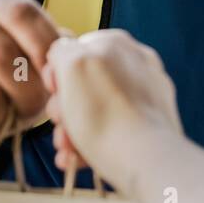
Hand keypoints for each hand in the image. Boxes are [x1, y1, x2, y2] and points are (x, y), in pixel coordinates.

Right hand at [0, 0, 59, 158]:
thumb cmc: (2, 67)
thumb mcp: (29, 48)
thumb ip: (52, 48)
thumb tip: (70, 56)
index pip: (23, 14)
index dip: (46, 51)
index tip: (57, 78)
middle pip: (2, 55)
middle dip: (29, 92)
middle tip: (37, 108)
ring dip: (5, 116)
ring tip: (9, 118)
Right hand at [42, 29, 183, 180]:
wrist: (144, 159)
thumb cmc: (106, 115)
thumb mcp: (72, 66)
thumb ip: (63, 50)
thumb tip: (62, 53)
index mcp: (116, 43)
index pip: (75, 51)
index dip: (58, 74)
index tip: (53, 92)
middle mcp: (135, 64)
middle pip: (84, 84)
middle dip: (64, 109)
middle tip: (60, 125)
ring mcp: (146, 94)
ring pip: (96, 110)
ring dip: (73, 131)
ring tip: (69, 150)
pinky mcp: (150, 124)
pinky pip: (112, 129)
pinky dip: (93, 144)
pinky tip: (79, 159)